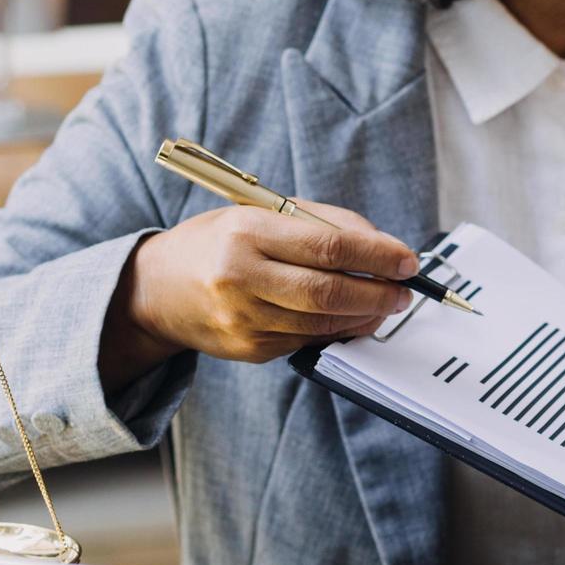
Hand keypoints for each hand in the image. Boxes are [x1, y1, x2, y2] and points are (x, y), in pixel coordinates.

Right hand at [101, 202, 417, 388]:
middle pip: (329, 291)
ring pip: (324, 322)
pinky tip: (354, 318)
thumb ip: (324, 223)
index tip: (407, 260)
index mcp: (246, 233)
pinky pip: (309, 340)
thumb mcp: (261, 214)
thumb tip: (383, 247)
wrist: (157, 289)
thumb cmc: (219, 243)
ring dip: (366, 315)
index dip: (377, 255)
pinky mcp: (250, 349)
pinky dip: (340, 329)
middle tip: (405, 291)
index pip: (328, 246)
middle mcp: (240, 277)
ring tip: (386, 304)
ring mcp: (243, 319)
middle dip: (379, 293)